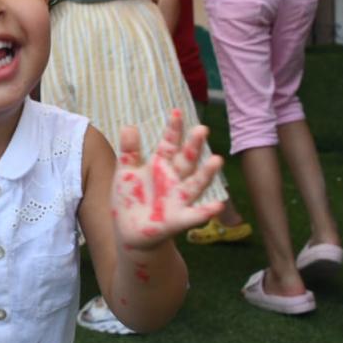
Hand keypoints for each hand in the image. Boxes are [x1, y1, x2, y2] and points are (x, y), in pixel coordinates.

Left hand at [112, 109, 224, 249]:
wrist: (129, 231)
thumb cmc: (130, 198)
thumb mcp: (125, 173)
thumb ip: (128, 151)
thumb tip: (128, 126)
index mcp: (160, 165)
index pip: (169, 143)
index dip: (173, 129)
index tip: (176, 111)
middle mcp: (174, 179)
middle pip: (186, 159)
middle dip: (194, 145)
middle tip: (202, 129)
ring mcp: (178, 198)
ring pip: (195, 183)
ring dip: (206, 173)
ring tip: (217, 160)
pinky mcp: (179, 219)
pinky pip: (194, 215)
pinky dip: (206, 212)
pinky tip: (217, 207)